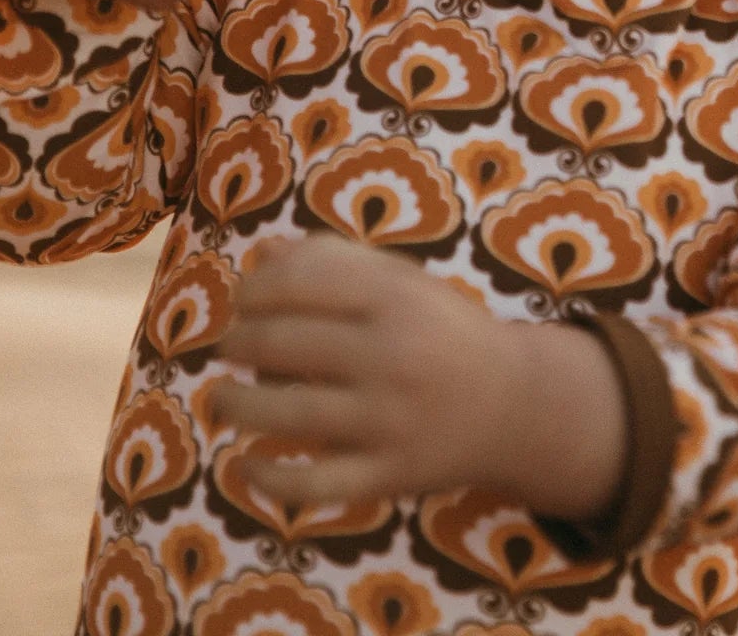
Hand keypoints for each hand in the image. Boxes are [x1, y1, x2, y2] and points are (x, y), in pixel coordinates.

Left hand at [214, 235, 527, 506]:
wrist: (516, 403)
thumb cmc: (445, 332)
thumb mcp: (405, 283)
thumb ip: (337, 261)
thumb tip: (261, 253)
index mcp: (397, 298)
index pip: (298, 284)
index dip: (253, 291)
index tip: (242, 300)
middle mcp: (392, 354)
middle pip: (283, 345)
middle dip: (239, 344)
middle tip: (230, 346)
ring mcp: (390, 418)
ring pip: (286, 414)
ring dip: (235, 405)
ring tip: (222, 399)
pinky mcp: (389, 474)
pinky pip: (312, 485)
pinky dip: (267, 477)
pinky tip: (245, 462)